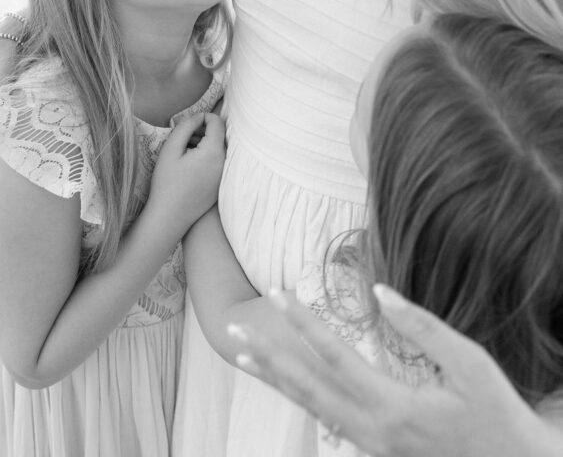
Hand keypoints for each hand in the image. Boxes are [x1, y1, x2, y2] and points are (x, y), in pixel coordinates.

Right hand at [148, 111, 225, 236]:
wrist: (170, 217)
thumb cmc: (167, 182)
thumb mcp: (171, 149)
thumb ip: (186, 127)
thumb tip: (198, 117)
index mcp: (214, 152)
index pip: (217, 122)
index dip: (203, 117)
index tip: (188, 125)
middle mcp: (225, 163)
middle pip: (220, 135)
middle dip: (203, 131)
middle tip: (184, 138)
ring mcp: (224, 175)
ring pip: (219, 149)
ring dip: (205, 144)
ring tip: (185, 151)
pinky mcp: (221, 185)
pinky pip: (219, 163)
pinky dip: (207, 158)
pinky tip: (190, 165)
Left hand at [229, 286, 562, 456]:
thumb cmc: (497, 414)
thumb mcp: (471, 364)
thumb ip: (423, 326)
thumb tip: (380, 291)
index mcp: (393, 407)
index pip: (334, 356)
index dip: (303, 322)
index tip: (278, 292)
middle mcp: (373, 431)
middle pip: (307, 389)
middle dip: (269, 357)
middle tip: (234, 332)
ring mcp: (372, 446)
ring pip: (312, 408)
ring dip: (277, 379)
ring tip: (246, 357)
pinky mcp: (378, 451)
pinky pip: (328, 421)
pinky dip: (302, 399)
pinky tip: (288, 384)